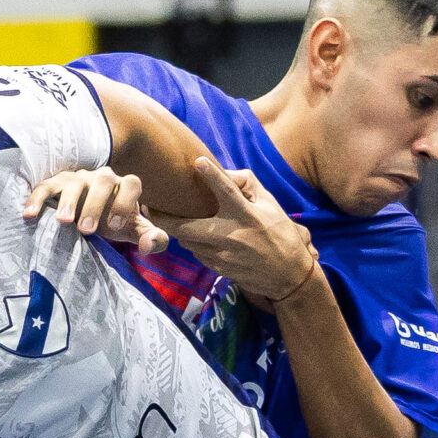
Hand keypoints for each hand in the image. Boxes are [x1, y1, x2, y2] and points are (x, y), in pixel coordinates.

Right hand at [23, 167, 165, 251]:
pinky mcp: (56, 184)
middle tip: (86, 230)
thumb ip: (151, 237)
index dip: (126, 202)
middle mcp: (102, 177)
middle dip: (95, 204)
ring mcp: (78, 179)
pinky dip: (37, 199)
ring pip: (73, 182)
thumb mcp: (133, 231)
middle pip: (103, 180)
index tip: (116, 225)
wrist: (91, 214)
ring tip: (63, 222)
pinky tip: (29, 215)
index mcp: (124, 185)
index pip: (131, 183)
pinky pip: (45, 186)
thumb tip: (150, 244)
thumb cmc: (113, 221)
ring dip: (68, 201)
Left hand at [160, 158, 316, 306]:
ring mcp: (223, 255)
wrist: (287, 275)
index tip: (198, 161)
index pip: (229, 192)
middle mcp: (233, 235)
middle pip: (189, 227)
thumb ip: (247, 184)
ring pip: (187, 241)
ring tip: (162, 216)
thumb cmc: (278, 232)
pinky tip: (188, 234)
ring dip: (176, 229)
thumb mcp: (270, 204)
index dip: (213, 176)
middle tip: (149, 205)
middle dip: (165, 218)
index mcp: (248, 215)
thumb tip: (223, 171)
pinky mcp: (219, 268)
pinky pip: (197, 252)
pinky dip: (191, 242)